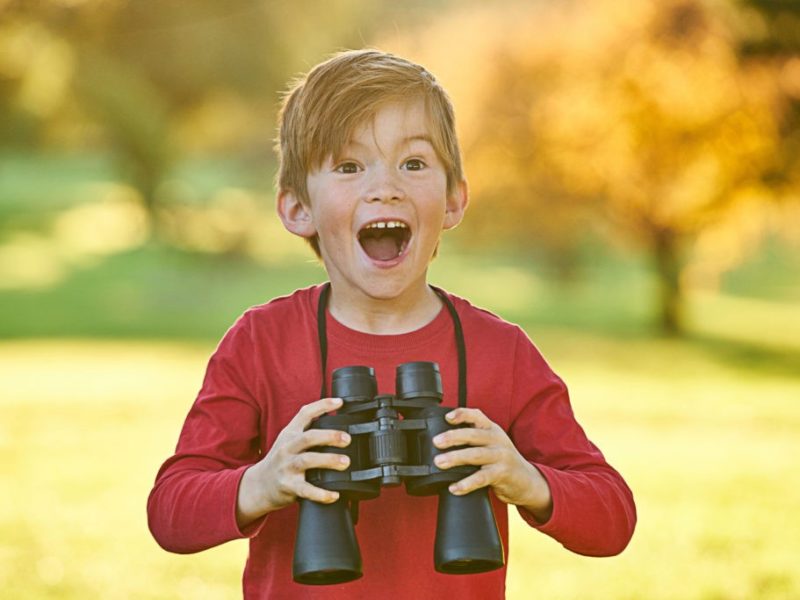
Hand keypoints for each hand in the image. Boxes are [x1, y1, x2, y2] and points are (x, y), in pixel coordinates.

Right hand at [236, 397, 350, 526]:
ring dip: (328, 460)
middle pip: (308, 437)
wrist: (258, 485)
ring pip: (307, 460)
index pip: (305, 413)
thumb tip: (334, 415)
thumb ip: (306, 428)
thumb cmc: (280, 460)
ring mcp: (287, 467)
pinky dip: (321, 494)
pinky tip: (334, 495)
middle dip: (329, 436)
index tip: (339, 402)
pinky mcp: (288, 486)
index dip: (322, 405)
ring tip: (345, 462)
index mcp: (290, 434)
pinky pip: (306, 490)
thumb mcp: (288, 439)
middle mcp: (287, 448)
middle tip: (347, 439)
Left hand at [433, 408, 552, 522]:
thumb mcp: (492, 442)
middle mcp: (497, 440)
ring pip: (475, 455)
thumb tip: (443, 438)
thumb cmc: (502, 460)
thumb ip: (474, 437)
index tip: (447, 417)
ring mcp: (500, 456)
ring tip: (439, 462)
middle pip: (473, 435)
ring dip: (456, 458)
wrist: (527, 480)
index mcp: (492, 429)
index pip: (477, 416)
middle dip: (453, 437)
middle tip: (436, 441)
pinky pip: (481, 478)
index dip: (462, 414)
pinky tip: (454, 487)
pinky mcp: (502, 474)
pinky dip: (466, 483)